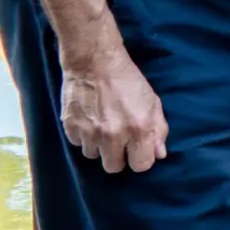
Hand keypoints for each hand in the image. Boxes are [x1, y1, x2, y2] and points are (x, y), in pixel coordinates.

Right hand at [60, 46, 167, 173]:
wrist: (94, 62)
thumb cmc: (128, 81)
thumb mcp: (153, 102)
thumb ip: (158, 130)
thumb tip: (159, 154)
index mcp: (138, 129)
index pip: (140, 166)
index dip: (139, 158)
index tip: (137, 149)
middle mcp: (113, 135)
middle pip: (113, 167)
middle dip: (117, 157)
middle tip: (118, 140)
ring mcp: (89, 133)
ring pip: (93, 156)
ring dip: (98, 146)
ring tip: (102, 126)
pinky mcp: (70, 127)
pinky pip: (77, 144)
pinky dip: (83, 137)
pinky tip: (89, 120)